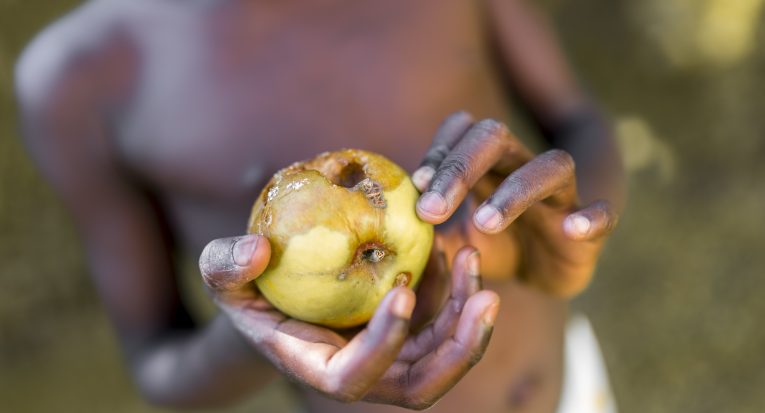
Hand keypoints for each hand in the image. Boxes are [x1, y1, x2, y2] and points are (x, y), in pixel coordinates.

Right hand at [199, 234, 498, 408]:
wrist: (278, 298)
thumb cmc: (249, 290)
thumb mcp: (221, 275)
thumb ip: (225, 266)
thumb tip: (257, 250)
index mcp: (317, 367)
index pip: (354, 377)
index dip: (383, 343)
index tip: (403, 290)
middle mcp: (362, 374)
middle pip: (421, 386)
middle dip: (459, 351)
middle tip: (486, 298)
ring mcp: (391, 359)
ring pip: (445, 358)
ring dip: (470, 319)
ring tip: (475, 260)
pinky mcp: (408, 337)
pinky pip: (445, 327)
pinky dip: (460, 296)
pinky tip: (459, 254)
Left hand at [412, 111, 618, 295]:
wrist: (544, 272)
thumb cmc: (493, 246)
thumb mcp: (453, 239)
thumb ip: (426, 229)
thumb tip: (381, 228)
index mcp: (486, 166)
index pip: (462, 131)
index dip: (440, 152)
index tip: (416, 187)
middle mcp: (522, 169)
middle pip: (496, 137)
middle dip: (460, 167)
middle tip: (432, 209)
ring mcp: (560, 196)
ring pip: (550, 166)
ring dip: (515, 191)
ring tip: (484, 222)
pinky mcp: (590, 226)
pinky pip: (602, 212)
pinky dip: (592, 216)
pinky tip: (574, 228)